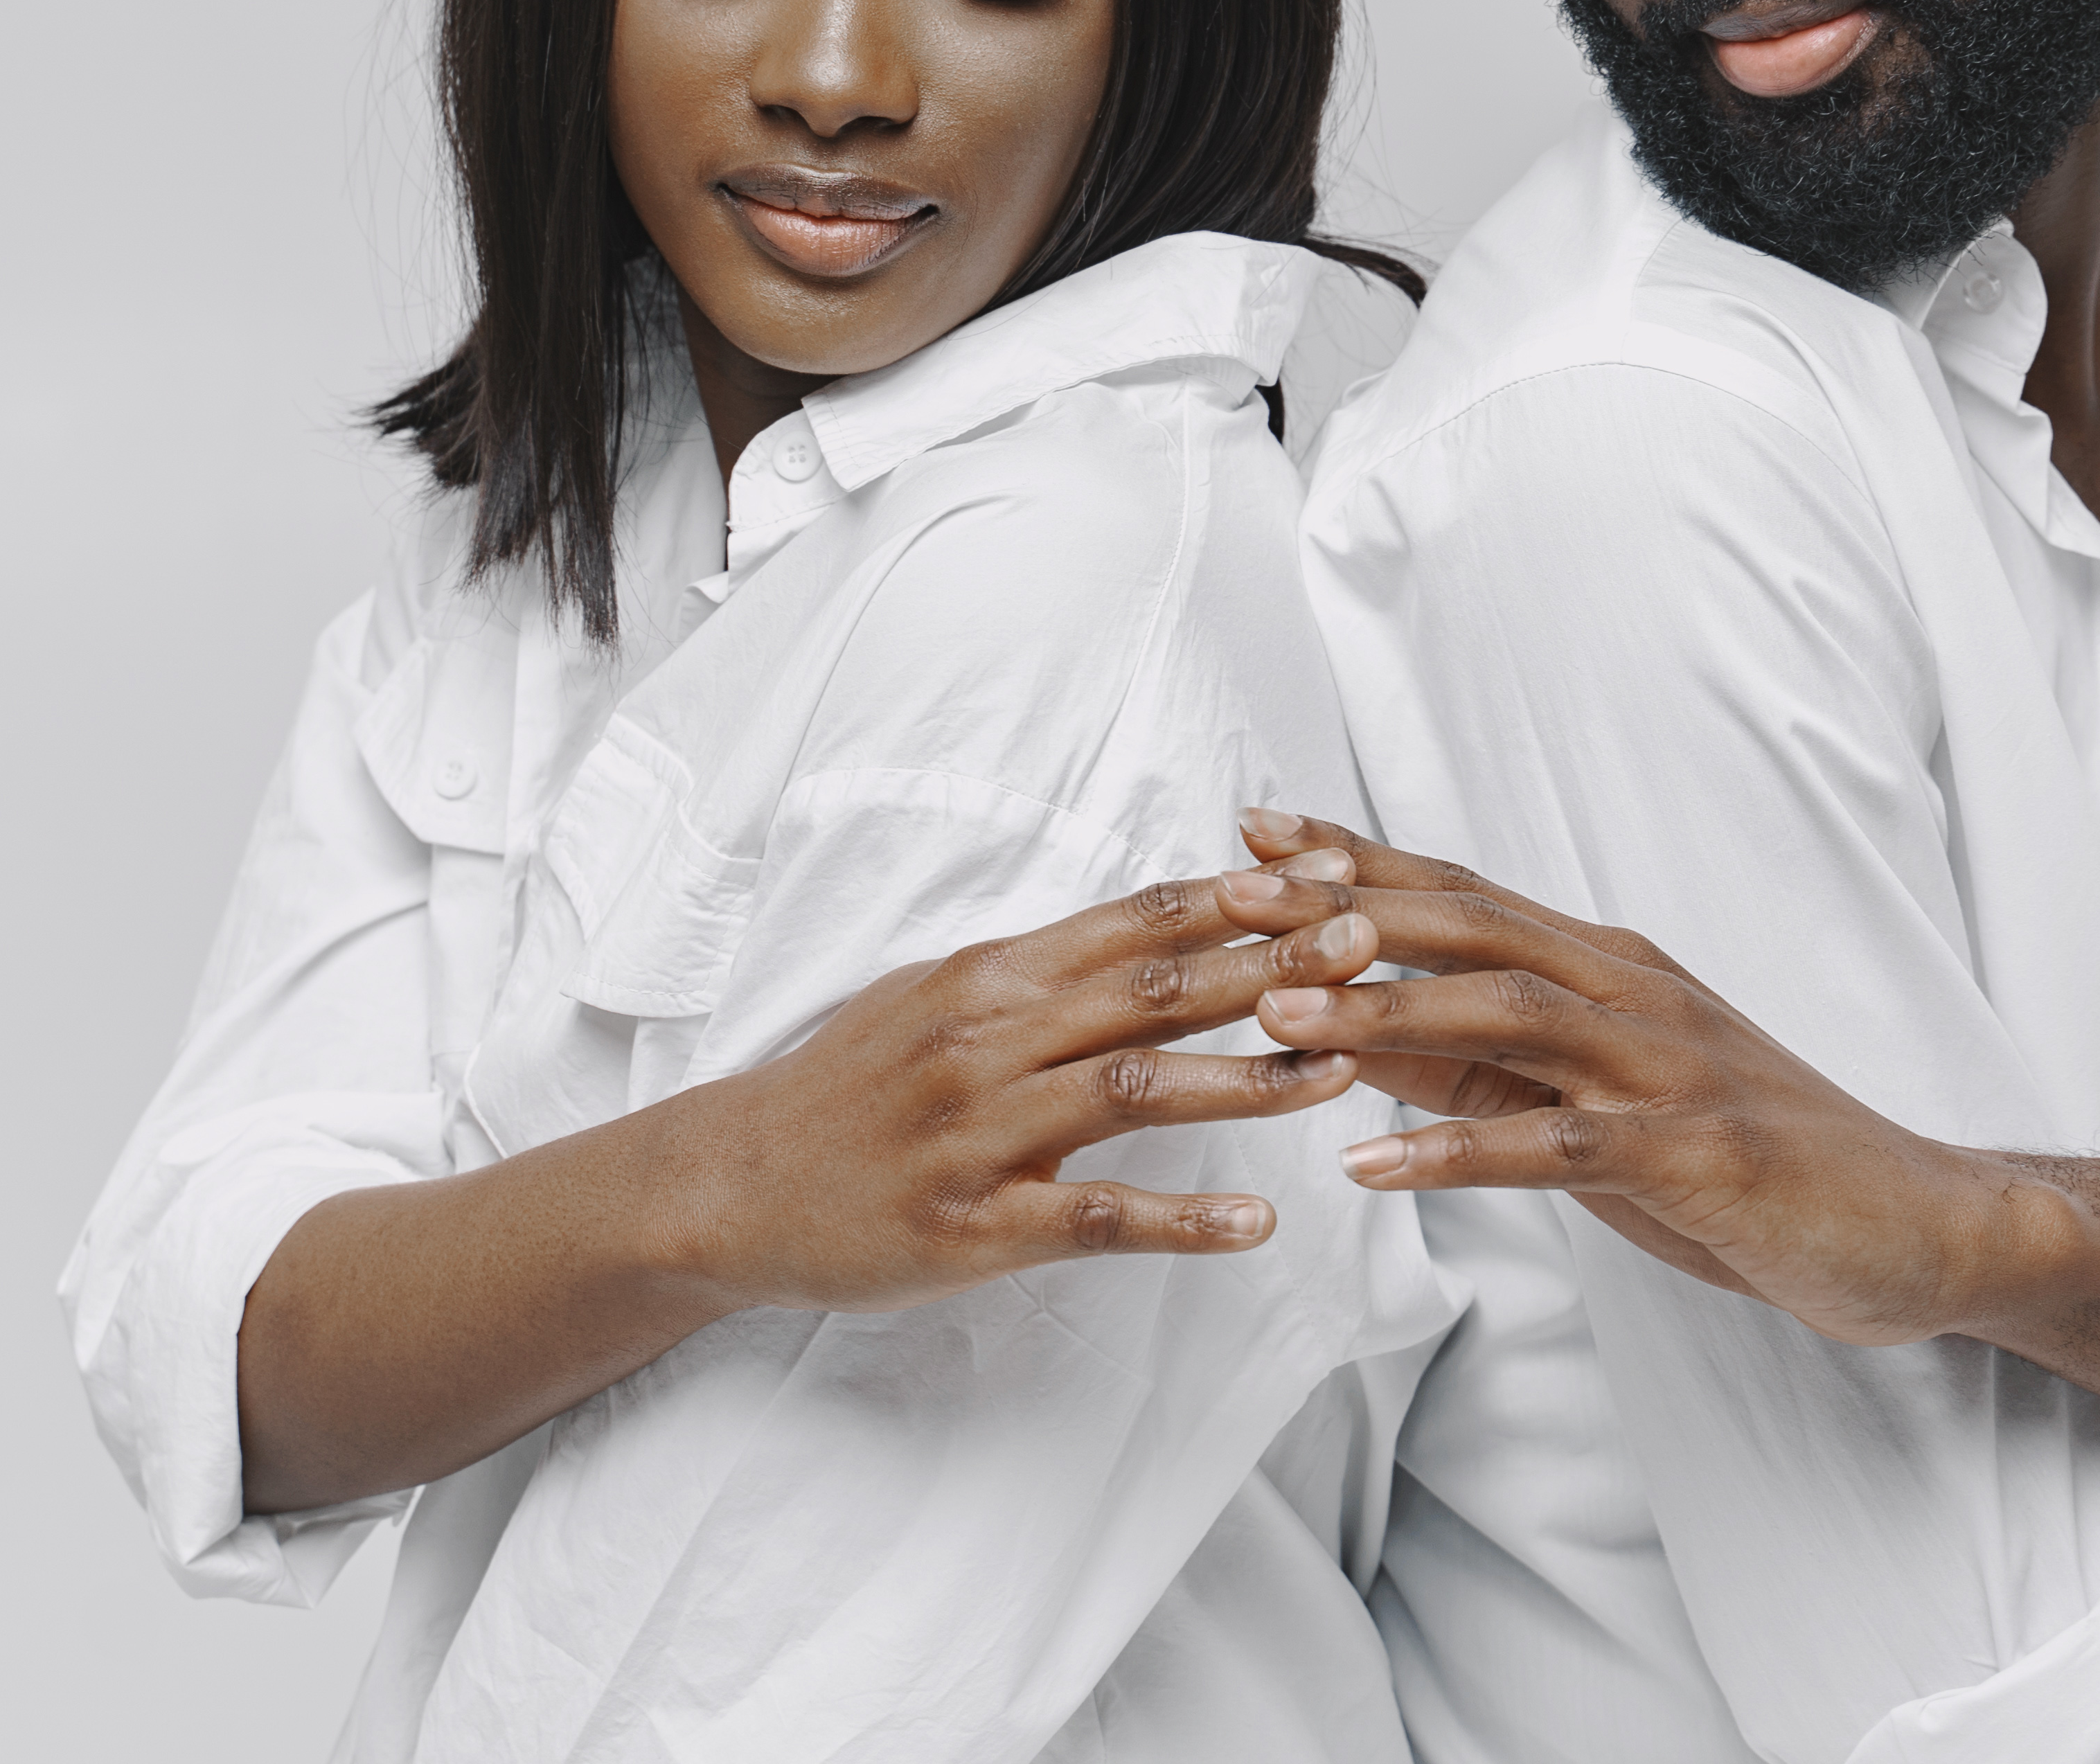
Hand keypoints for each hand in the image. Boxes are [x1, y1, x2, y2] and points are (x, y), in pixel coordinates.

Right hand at [659, 870, 1386, 1317]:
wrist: (732, 1183)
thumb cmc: (850, 1088)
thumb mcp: (939, 996)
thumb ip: (1045, 969)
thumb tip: (1158, 925)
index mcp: (989, 975)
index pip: (1132, 921)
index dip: (1236, 897)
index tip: (1327, 874)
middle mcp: (987, 1039)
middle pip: (1149, 991)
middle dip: (1268, 966)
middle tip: (1367, 946)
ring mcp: (980, 1133)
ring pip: (1131, 1091)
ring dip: (1245, 1081)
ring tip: (1340, 1073)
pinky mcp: (974, 1225)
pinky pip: (1092, 1217)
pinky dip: (1180, 1219)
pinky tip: (1255, 1222)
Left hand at [1220, 814, 2099, 1349]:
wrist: (1911, 1222)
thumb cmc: (1738, 1161)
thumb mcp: (1588, 1098)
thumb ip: (1482, 1059)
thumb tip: (1351, 1029)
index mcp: (1605, 965)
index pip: (1460, 889)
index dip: (1354, 857)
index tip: (1247, 831)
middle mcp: (1632, 990)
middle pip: (1470, 922)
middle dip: (1344, 905)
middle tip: (1232, 899)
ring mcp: (1667, 1066)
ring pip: (1508, 1013)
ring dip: (1387, 1011)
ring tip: (1278, 1021)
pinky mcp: (1694, 1153)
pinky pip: (1559, 1148)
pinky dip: (1461, 1155)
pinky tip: (1374, 1172)